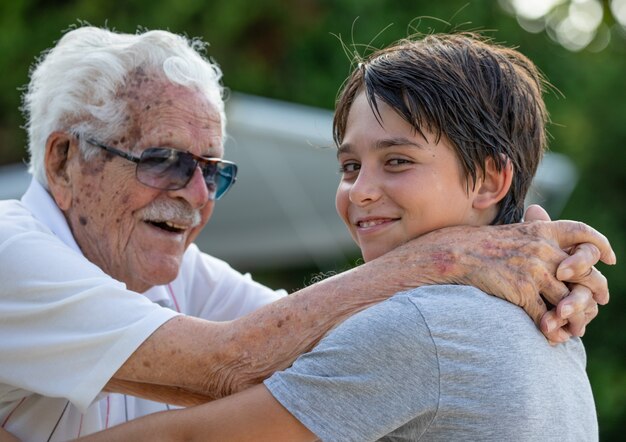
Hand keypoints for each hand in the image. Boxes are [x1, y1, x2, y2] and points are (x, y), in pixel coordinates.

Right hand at [416, 208, 614, 336]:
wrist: (452, 254)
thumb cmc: (477, 245)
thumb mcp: (509, 233)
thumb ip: (531, 235)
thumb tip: (546, 242)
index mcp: (539, 231)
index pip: (581, 232)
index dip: (600, 244)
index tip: (609, 258)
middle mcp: (541, 249)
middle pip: (583, 272)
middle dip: (595, 290)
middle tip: (600, 302)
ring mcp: (533, 270)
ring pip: (567, 299)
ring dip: (575, 318)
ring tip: (577, 329)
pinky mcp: (521, 290)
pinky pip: (545, 314)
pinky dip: (551, 329)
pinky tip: (552, 337)